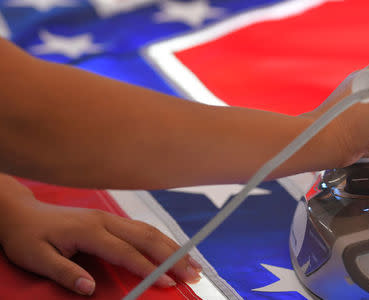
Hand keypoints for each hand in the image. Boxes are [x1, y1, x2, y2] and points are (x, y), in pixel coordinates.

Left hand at [0, 174, 201, 295]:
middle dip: (173, 256)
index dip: (148, 268)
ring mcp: (109, 218)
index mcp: (89, 231)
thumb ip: (63, 273)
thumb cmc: (27, 236)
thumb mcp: (35, 258)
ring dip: (172, 246)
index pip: (126, 252)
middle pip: (147, 237)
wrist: (21, 212)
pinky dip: (161, 239)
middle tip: (194, 274)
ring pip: (149, 230)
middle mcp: (105, 221)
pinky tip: (171, 249)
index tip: (168, 283)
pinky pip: (142, 228)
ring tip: (193, 262)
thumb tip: (90, 289)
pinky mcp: (109, 220)